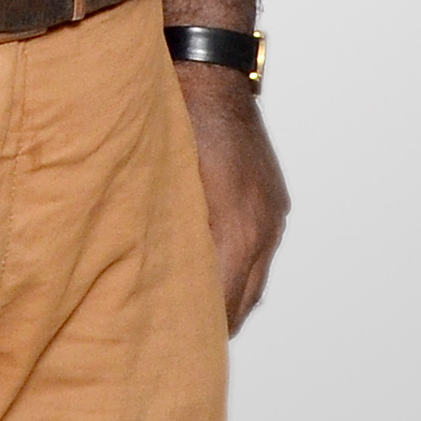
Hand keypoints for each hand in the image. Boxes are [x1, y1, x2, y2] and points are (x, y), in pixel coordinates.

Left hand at [176, 66, 288, 331]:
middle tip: (177, 342)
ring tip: (192, 315)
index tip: (171, 350)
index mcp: (236, 230)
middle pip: (243, 301)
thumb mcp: (155, 185)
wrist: (206, 70)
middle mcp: (263, 227)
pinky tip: (212, 273)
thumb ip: (158, 237)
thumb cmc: (171, 122)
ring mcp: (273, 214)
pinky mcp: (274, 200)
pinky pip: (260, 252)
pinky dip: (238, 269)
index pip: (221, 304)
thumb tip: (145, 282)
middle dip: (214, 324)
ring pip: (255, 280)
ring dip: (228, 298)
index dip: (197, 330)